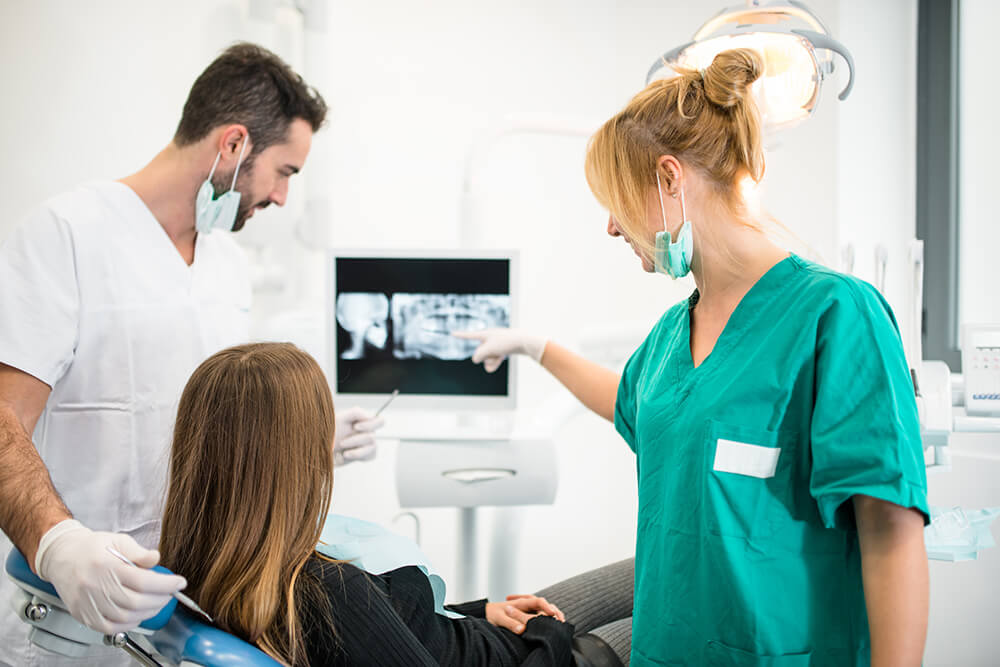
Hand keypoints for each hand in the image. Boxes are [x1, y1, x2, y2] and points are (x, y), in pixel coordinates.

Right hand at [34, 519, 186, 634]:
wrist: (62, 556)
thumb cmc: (91, 547)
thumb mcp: (118, 540)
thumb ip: (138, 552)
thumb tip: (156, 558)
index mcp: (107, 566)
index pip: (143, 581)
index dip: (165, 585)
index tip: (179, 582)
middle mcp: (96, 587)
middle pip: (136, 601)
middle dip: (160, 599)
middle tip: (170, 593)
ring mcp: (88, 603)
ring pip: (125, 616)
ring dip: (148, 612)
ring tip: (158, 602)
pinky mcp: (84, 615)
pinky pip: (110, 627)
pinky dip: (129, 623)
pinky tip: (139, 614)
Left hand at [334, 406, 384, 465]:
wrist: (321, 445)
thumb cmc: (330, 430)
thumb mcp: (340, 417)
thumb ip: (356, 413)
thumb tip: (370, 417)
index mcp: (365, 422)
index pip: (380, 421)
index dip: (370, 425)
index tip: (356, 427)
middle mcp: (368, 433)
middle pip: (372, 436)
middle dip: (355, 440)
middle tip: (342, 443)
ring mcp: (368, 445)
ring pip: (372, 447)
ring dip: (355, 450)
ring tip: (342, 451)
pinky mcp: (365, 456)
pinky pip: (369, 457)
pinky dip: (356, 456)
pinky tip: (345, 455)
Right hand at [452, 328, 546, 372]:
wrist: (524, 341)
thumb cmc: (506, 342)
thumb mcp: (488, 349)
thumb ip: (478, 356)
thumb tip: (475, 360)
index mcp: (484, 334)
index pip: (468, 335)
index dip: (459, 335)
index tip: (451, 333)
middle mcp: (488, 338)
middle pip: (479, 353)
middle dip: (486, 357)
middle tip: (497, 351)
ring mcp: (494, 345)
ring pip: (486, 359)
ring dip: (492, 361)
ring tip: (501, 355)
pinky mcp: (501, 350)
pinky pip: (493, 360)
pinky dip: (496, 362)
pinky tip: (503, 358)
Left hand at [485, 594, 564, 633]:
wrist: (487, 613)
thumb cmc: (493, 614)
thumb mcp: (499, 618)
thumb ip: (511, 623)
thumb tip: (522, 629)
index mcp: (521, 603)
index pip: (537, 601)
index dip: (546, 607)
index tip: (552, 614)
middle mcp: (527, 604)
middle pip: (545, 605)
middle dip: (554, 611)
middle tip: (561, 621)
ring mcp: (528, 610)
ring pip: (544, 610)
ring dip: (552, 614)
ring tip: (560, 622)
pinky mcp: (529, 616)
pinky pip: (541, 615)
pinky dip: (548, 618)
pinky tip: (553, 624)